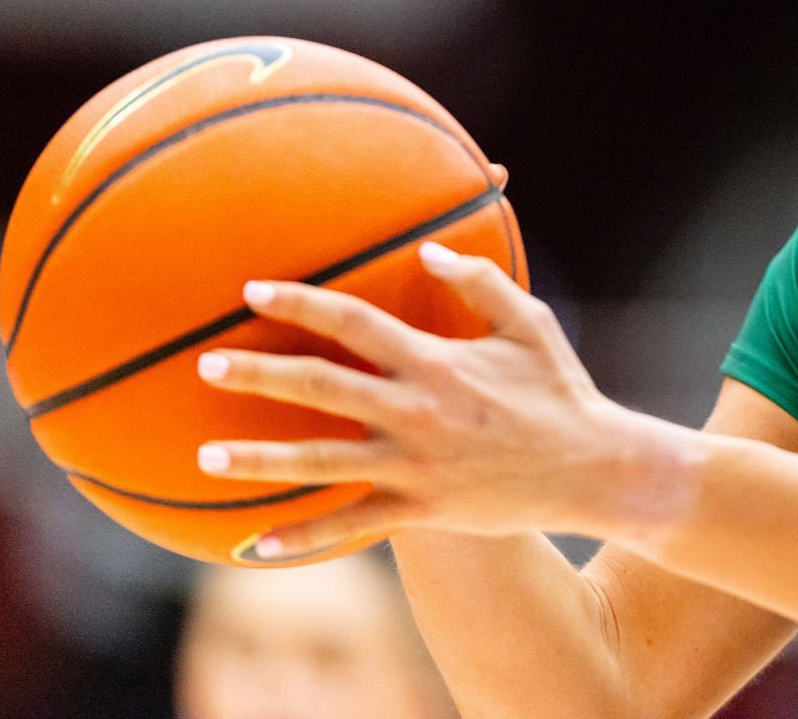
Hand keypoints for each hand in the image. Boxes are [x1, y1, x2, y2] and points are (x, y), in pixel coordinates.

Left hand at [196, 242, 665, 559]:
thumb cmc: (562, 391)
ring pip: (319, 462)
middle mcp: (416, 411)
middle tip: (206, 365)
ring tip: (203, 455)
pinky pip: (348, 526)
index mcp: (436, 361)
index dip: (301, 303)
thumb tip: (428, 251)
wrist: (593, 470)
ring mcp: (414, 464)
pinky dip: (299, 539)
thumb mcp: (530, 323)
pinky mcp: (420, 510)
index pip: (354, 322)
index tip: (253, 292)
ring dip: (257, 459)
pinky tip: (250, 546)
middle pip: (320, 387)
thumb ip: (479, 283)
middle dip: (257, 374)